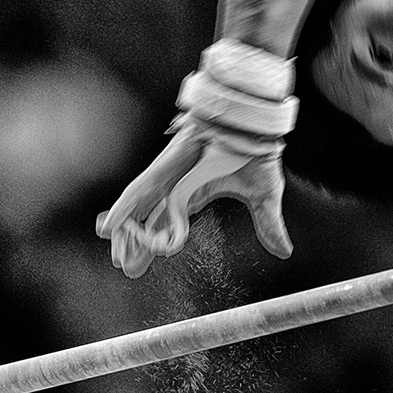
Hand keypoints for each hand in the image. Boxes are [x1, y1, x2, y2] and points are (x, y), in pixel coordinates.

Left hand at [96, 115, 292, 277]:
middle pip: (149, 221)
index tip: (145, 266)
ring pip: (138, 211)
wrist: (252, 126)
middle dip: (135, 244)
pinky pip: (136, 194)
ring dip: (125, 233)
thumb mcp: (264, 198)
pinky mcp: (162, 170)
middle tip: (126, 267)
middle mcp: (176, 188)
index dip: (156, 244)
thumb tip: (284, 251)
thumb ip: (268, 225)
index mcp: (196, 195)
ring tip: (116, 256)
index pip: (169, 226)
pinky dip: (122, 211)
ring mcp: (166, 179)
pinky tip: (108, 228)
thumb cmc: (256, 153)